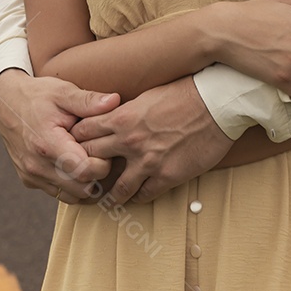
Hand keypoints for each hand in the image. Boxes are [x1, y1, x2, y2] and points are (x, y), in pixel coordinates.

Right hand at [0, 69, 119, 202]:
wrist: (6, 102)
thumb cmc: (38, 95)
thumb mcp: (63, 91)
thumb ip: (89, 100)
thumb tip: (115, 101)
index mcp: (47, 144)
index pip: (85, 171)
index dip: (103, 163)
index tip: (107, 147)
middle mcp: (37, 166)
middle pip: (82, 189)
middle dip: (99, 176)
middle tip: (104, 154)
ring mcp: (32, 176)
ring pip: (72, 196)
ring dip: (87, 183)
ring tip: (91, 159)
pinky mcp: (29, 180)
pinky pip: (58, 193)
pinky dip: (72, 185)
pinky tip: (77, 163)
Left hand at [72, 76, 232, 204]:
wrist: (216, 103)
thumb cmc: (185, 92)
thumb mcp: (148, 95)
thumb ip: (127, 111)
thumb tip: (113, 117)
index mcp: (122, 117)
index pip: (83, 132)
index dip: (76, 140)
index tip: (74, 146)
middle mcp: (130, 141)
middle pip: (91, 160)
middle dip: (85, 167)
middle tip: (84, 174)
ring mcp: (148, 161)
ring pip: (116, 189)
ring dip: (110, 194)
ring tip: (106, 198)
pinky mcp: (167, 175)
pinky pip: (144, 195)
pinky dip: (138, 196)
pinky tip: (138, 195)